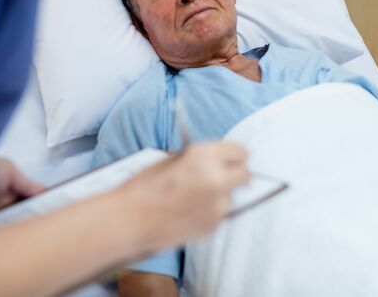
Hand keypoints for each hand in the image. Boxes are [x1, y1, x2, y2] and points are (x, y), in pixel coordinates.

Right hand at [117, 142, 249, 251]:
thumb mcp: (171, 160)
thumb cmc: (145, 186)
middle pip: (246, 175)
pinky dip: (210, 213)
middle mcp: (216, 178)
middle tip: (218, 178)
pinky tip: (188, 212)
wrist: (131, 218)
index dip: (232, 156)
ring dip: (220, 196)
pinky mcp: (214, 226)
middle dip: (234, 176)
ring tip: (194, 198)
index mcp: (204, 155)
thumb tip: (217, 160)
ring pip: (232, 197)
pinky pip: (220, 215)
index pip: (241, 152)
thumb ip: (198, 158)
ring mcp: (218, 205)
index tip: (228, 160)